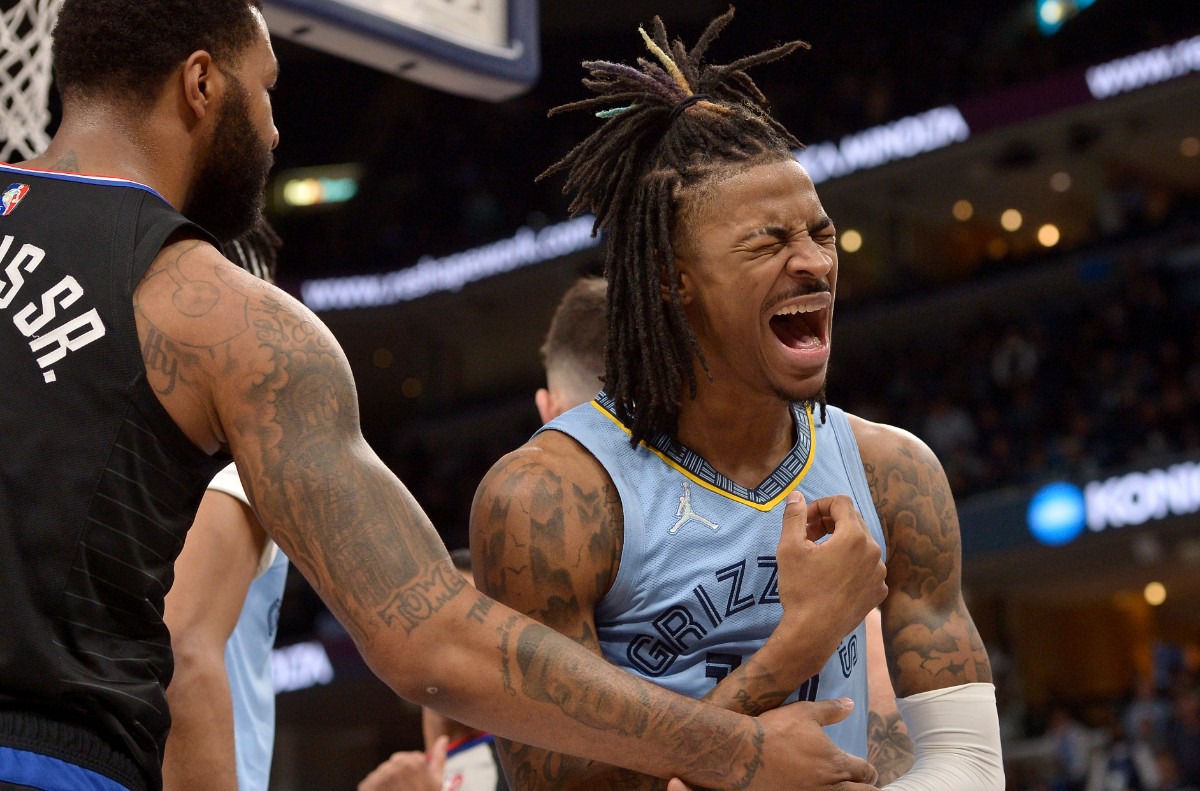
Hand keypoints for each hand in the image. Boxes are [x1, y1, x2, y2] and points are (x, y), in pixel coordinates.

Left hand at [358, 735, 447, 790]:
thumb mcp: (436, 780)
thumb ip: (439, 757)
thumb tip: (443, 738)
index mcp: (414, 761)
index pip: (409, 759)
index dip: (412, 774)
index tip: (414, 785)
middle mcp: (397, 764)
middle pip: (394, 765)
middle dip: (397, 777)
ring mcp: (382, 775)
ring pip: (382, 775)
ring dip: (385, 784)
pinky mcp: (368, 785)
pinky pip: (369, 784)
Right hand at [670, 699, 879, 789]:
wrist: (746, 753)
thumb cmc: (777, 730)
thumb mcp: (805, 712)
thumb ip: (831, 710)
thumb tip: (851, 704)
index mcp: (836, 763)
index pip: (864, 771)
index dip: (869, 770)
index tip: (868, 770)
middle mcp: (829, 785)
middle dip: (867, 787)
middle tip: (864, 784)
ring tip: (847, 788)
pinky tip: (819, 788)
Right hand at [776, 492, 886, 653]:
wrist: (814, 633)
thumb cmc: (800, 588)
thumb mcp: (789, 547)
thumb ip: (795, 516)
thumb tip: (797, 496)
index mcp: (854, 536)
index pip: (841, 503)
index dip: (820, 505)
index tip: (805, 521)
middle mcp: (873, 551)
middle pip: (853, 521)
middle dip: (829, 523)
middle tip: (807, 537)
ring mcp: (879, 573)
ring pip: (861, 545)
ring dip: (840, 543)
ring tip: (819, 558)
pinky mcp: (879, 591)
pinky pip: (867, 567)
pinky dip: (851, 564)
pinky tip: (832, 578)